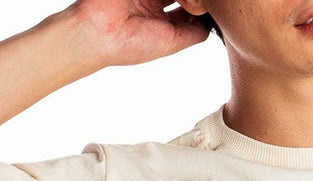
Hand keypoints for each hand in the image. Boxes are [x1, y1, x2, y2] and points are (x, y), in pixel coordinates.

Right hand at [68, 0, 210, 67]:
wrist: (99, 33)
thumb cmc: (131, 44)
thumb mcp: (171, 43)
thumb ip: (193, 33)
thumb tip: (213, 24)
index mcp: (160, 19)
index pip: (187, 6)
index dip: (199, 5)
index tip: (212, 7)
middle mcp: (153, 1)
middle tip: (200, 0)